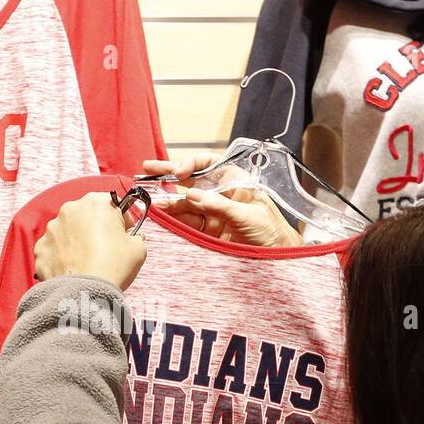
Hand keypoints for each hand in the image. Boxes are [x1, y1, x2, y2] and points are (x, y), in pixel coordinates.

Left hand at [35, 192, 146, 290]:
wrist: (85, 293)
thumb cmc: (113, 266)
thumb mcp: (138, 249)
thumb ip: (135, 236)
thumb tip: (132, 238)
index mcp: (96, 203)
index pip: (113, 205)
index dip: (122, 220)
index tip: (125, 233)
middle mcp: (70, 210)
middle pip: (87, 216)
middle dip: (96, 229)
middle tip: (106, 249)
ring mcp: (52, 229)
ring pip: (68, 231)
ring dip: (77, 241)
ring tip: (88, 261)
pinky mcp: (40, 248)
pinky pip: (54, 249)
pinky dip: (62, 256)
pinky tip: (74, 269)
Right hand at [142, 156, 302, 247]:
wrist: (277, 259)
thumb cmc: (272, 232)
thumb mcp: (248, 216)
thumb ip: (220, 206)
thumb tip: (193, 195)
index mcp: (235, 181)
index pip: (208, 164)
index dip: (190, 164)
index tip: (177, 172)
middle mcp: (221, 194)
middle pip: (190, 180)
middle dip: (168, 175)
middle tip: (146, 168)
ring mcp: (212, 212)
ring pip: (184, 203)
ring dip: (167, 201)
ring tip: (150, 200)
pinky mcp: (207, 231)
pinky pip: (185, 222)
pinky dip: (172, 219)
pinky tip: (159, 215)